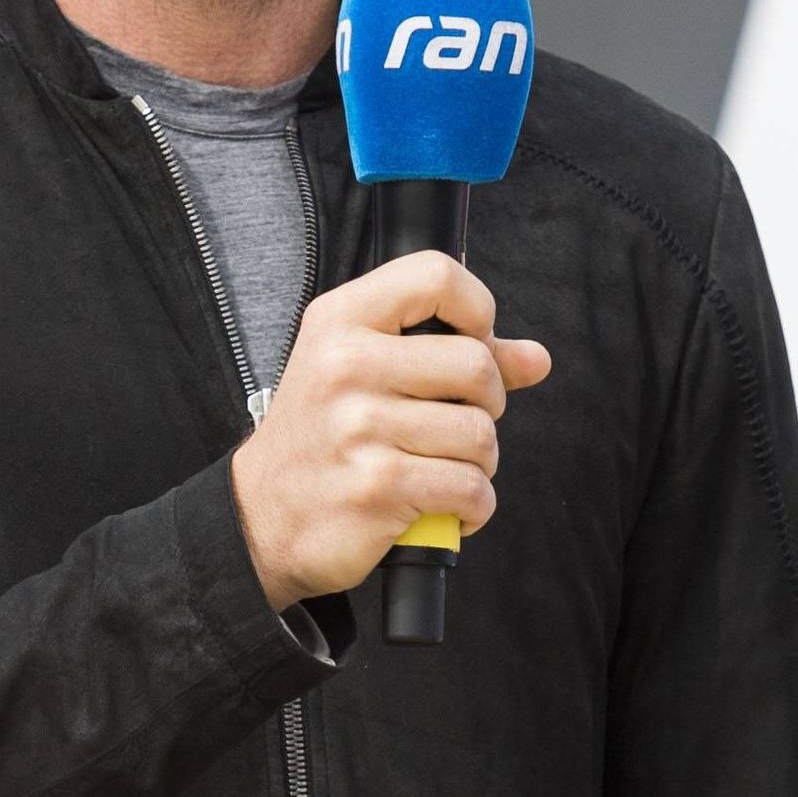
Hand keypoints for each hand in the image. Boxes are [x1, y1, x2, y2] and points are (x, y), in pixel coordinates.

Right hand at [228, 252, 552, 609]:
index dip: (478, 310)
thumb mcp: (366, 373)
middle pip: (477, 365)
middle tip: (455, 427)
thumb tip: (536, 359)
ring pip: (481, 436)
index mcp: (341, 321)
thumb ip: (452, 354)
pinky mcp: (378, 488)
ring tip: (439, 470)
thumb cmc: (322, 439)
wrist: (261, 520)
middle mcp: (346, 366)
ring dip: (478, 465)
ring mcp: (360, 428)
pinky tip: (438, 507)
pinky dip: (471, 508)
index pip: (436, 276)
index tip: (472, 344)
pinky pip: (470, 490)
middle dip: (486, 406)